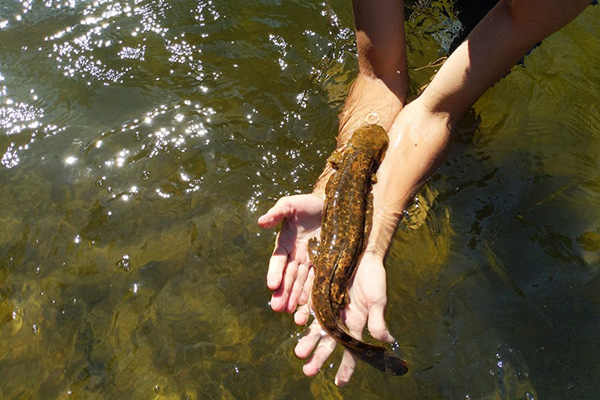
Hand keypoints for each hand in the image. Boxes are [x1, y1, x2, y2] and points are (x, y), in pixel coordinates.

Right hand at [257, 194, 322, 313]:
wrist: (333, 205)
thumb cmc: (308, 204)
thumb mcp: (291, 204)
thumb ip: (277, 212)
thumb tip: (261, 221)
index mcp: (286, 243)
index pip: (278, 261)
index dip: (274, 273)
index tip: (271, 285)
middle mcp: (297, 256)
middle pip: (289, 277)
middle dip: (283, 293)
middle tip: (277, 308)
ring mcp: (311, 262)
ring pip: (302, 283)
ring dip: (296, 298)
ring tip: (292, 315)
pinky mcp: (326, 265)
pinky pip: (318, 281)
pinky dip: (313, 294)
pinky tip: (309, 308)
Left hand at [294, 252, 393, 385]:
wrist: (362, 250)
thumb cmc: (374, 275)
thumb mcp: (378, 298)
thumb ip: (377, 319)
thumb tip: (384, 340)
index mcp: (356, 322)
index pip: (351, 349)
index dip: (346, 366)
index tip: (340, 382)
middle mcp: (340, 317)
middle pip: (329, 341)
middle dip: (319, 356)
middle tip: (308, 369)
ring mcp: (328, 304)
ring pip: (316, 327)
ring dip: (308, 339)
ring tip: (299, 351)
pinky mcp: (318, 290)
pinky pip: (308, 305)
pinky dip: (303, 314)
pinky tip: (297, 320)